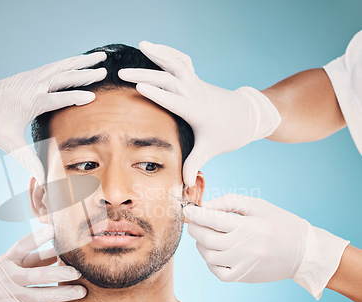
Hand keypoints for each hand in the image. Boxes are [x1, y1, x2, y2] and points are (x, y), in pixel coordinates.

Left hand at [0, 51, 106, 184]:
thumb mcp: (9, 144)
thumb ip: (28, 161)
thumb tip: (43, 181)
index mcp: (30, 100)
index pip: (58, 97)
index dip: (75, 97)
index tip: (94, 97)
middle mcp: (33, 85)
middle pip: (64, 76)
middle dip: (86, 73)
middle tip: (105, 71)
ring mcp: (31, 77)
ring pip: (61, 66)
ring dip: (81, 62)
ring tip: (100, 57)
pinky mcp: (30, 75)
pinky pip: (54, 66)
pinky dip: (70, 62)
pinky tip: (79, 61)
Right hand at [0, 225, 85, 301]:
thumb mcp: (4, 264)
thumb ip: (29, 260)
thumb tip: (58, 253)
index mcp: (7, 260)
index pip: (23, 245)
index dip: (37, 237)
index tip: (54, 229)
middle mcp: (9, 276)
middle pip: (38, 272)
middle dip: (60, 272)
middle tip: (79, 271)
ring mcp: (9, 294)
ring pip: (40, 293)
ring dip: (63, 293)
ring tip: (82, 292)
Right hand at [118, 41, 280, 186]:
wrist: (249, 116)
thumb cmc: (228, 133)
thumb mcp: (210, 149)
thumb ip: (194, 164)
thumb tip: (185, 186)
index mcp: (196, 110)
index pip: (173, 99)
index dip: (157, 93)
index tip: (138, 87)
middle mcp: (195, 92)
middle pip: (169, 78)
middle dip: (145, 74)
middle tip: (122, 73)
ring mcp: (196, 82)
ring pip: (176, 63)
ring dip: (159, 54)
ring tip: (142, 45)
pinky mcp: (196, 78)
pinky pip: (182, 61)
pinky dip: (168, 52)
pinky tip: (154, 48)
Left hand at [183, 194, 348, 297]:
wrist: (303, 252)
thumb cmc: (279, 223)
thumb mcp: (257, 205)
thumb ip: (229, 202)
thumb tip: (204, 206)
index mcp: (248, 226)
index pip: (212, 220)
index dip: (195, 214)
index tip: (186, 209)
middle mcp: (244, 247)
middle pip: (206, 238)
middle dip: (194, 227)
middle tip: (193, 221)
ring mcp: (242, 264)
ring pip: (208, 255)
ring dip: (201, 244)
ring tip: (206, 235)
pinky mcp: (243, 276)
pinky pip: (217, 271)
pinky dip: (210, 261)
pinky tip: (215, 252)